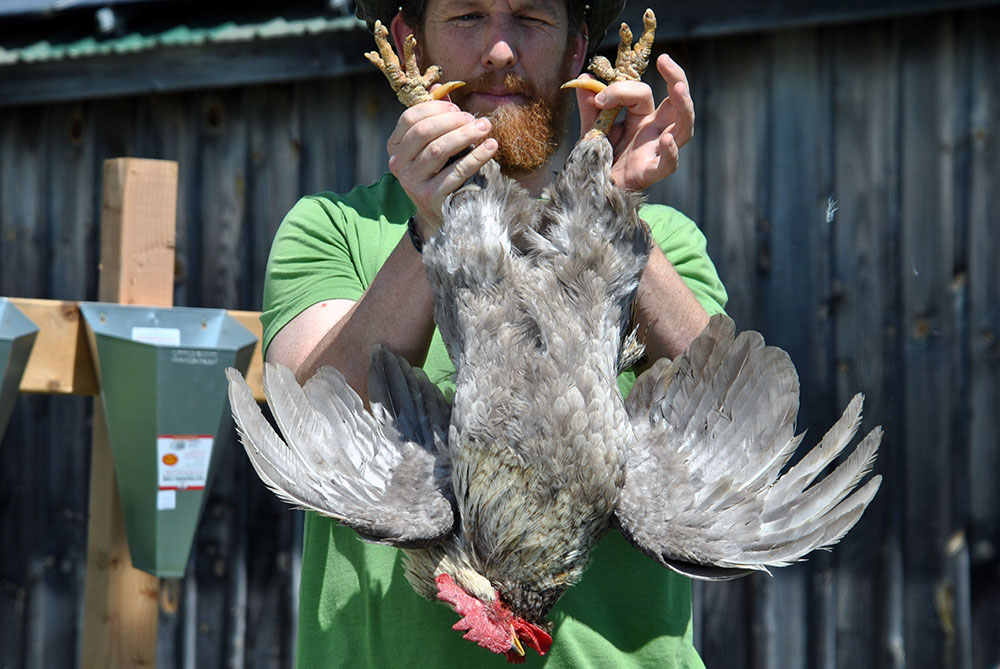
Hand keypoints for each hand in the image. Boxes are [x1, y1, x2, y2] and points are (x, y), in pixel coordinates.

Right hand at [386, 96, 497, 239]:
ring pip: (439, 150)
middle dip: (453, 121)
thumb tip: (440, 87)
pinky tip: (491, 147)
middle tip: (475, 119)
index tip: (457, 109)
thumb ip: (436, 118)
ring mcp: (412, 182)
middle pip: (424, 132)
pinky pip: (456, 172)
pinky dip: (476, 157)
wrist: (439, 213)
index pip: (410, 118)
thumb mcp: (434, 144)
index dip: (435, 109)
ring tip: (486, 127)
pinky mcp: (431, 197)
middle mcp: (398, 164)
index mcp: (396, 147)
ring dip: (466, 135)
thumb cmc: (440, 171)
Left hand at [575, 54, 694, 190]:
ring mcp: (656, 151)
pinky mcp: (651, 173)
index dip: (621, 90)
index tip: (598, 97)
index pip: (641, 94)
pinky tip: (666, 140)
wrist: (590, 190)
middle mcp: (654, 131)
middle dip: (677, 79)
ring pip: (684, 128)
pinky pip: (669, 164)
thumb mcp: (591, 130)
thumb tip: (584, 78)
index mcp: (641, 118)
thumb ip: (590, 107)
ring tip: (679, 88)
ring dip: (684, 108)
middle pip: (677, 103)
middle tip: (666, 61)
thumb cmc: (597, 160)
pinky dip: (671, 153)